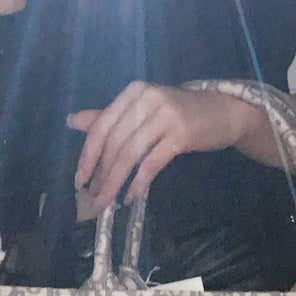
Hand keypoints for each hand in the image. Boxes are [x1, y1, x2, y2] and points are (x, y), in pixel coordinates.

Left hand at [67, 81, 261, 216]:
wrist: (223, 112)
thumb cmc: (178, 113)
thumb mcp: (142, 110)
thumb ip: (108, 117)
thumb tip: (72, 121)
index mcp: (132, 93)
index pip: (101, 126)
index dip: (87, 156)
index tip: (79, 180)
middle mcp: (146, 99)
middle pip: (114, 143)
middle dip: (101, 175)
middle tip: (94, 198)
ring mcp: (165, 115)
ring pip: (130, 154)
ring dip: (116, 182)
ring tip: (108, 202)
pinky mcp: (181, 134)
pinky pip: (152, 163)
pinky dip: (139, 182)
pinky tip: (131, 196)